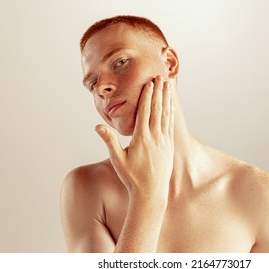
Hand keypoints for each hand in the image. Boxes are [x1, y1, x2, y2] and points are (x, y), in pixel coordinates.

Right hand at [95, 76, 173, 201]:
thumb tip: (97, 126)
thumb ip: (109, 141)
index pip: (145, 111)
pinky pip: (170, 124)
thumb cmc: (132, 177)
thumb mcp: (117, 160)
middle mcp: (155, 137)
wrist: (151, 193)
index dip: (147, 95)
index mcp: (142, 138)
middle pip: (157, 109)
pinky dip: (170, 112)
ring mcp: (164, 141)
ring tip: (168, 85)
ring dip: (166, 98)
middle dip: (158, 91)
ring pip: (165, 114)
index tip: (149, 82)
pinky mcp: (169, 146)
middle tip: (160, 76)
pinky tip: (170, 105)